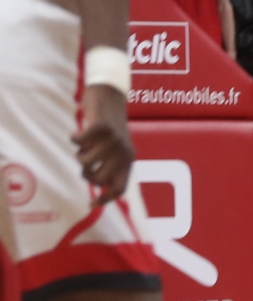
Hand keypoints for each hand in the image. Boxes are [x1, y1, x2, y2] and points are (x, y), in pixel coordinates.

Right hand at [73, 84, 135, 201]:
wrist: (110, 96)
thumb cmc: (108, 128)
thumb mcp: (115, 150)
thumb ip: (110, 167)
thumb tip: (98, 194)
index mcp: (129, 159)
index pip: (120, 188)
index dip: (106, 199)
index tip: (91, 204)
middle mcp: (123, 151)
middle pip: (97, 179)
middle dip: (86, 173)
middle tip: (85, 159)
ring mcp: (113, 139)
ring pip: (85, 162)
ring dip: (79, 153)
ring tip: (85, 143)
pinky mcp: (101, 126)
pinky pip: (78, 142)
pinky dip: (74, 138)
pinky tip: (78, 133)